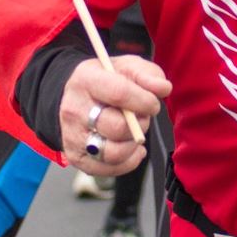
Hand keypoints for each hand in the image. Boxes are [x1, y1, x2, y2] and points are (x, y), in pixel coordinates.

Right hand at [60, 55, 170, 176]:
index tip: (153, 104)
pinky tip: (131, 148)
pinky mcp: (76, 157)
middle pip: (117, 127)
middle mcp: (74, 109)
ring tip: (135, 133)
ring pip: (113, 153)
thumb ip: (148, 74)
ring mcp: (72, 135)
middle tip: (142, 118)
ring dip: (133, 145)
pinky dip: (128, 162)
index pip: (119, 94)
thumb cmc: (108, 80)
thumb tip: (164, 89)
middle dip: (140, 125)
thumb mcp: (128, 67)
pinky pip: (108, 169)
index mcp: (87, 80)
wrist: (76, 95)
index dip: (144, 101)